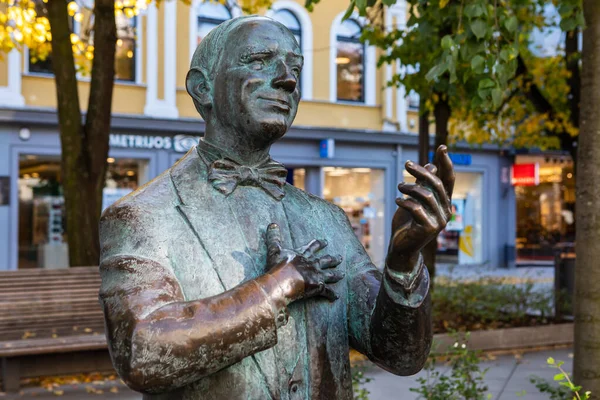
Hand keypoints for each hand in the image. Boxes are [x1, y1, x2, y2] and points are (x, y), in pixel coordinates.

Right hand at [266, 223, 343, 301]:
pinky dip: (332, 294)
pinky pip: (328, 291)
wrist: (283, 280)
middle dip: (333, 259)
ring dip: (337, 275)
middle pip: (326, 260)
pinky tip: (336, 297)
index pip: (313, 246)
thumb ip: (274, 237)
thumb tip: (272, 224)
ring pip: (330, 274)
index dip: (320, 244)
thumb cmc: (278, 266)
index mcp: (304, 255)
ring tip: (342, 275)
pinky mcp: (318, 286)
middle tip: (340, 258)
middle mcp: (313, 263)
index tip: (325, 242)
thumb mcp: (274, 250)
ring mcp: (317, 274)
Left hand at [387, 145, 454, 272]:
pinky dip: (405, 202)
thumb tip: (430, 165)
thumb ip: (422, 185)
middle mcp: (446, 210)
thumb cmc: (407, 222)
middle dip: (421, 171)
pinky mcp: (429, 229)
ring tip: (399, 186)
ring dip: (410, 187)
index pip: (448, 179)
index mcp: (444, 201)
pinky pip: (417, 209)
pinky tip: (398, 201)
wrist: (401, 247)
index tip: (441, 146)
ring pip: (426, 195)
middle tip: (406, 164)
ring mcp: (439, 221)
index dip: (446, 162)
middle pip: (436, 184)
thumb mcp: (413, 200)